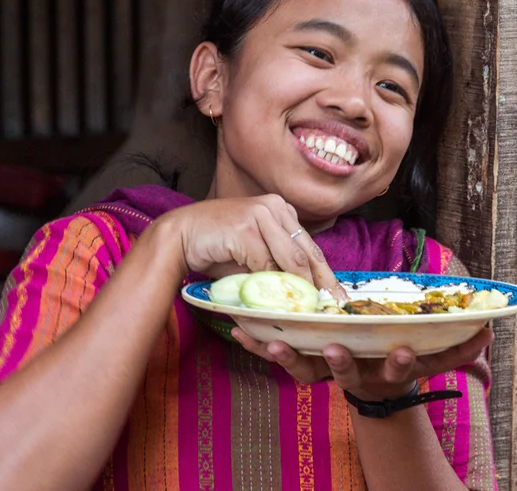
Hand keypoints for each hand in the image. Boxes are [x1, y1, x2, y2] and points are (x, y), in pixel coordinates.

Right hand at [156, 194, 345, 299]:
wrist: (179, 235)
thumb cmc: (217, 246)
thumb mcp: (255, 254)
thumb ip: (277, 265)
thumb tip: (304, 293)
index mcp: (281, 209)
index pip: (309, 245)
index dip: (325, 273)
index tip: (337, 296)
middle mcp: (274, 207)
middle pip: (306, 251)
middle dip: (322, 283)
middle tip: (334, 307)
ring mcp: (260, 215)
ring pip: (290, 259)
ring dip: (300, 288)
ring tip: (311, 310)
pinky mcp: (246, 228)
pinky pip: (266, 264)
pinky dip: (274, 287)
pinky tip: (281, 303)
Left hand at [231, 327, 493, 399]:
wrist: (372, 388)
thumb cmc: (401, 361)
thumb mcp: (431, 358)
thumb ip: (458, 347)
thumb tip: (490, 329)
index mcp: (387, 372)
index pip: (397, 369)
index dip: (398, 364)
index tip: (400, 353)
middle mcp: (356, 376)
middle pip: (346, 373)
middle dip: (340, 363)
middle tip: (334, 349)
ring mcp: (326, 373)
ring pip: (306, 370)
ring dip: (289, 357)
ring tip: (275, 342)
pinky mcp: (301, 365)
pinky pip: (278, 357)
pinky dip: (258, 346)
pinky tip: (239, 330)